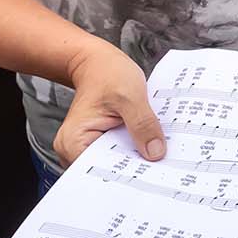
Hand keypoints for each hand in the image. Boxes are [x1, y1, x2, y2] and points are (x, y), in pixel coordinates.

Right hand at [54, 41, 163, 167]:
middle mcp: (74, 149)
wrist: (98, 62)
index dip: (126, 175)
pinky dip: (135, 148)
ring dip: (136, 157)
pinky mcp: (100, 142)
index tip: (152, 175)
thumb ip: (143, 124)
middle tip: (163, 165)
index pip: (100, 172)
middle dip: (135, 167)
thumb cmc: (106, 73)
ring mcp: (87, 147)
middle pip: (108, 170)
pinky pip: (120, 152)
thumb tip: (154, 153)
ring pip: (117, 161)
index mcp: (74, 142)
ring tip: (158, 153)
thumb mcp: (130, 96)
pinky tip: (150, 144)